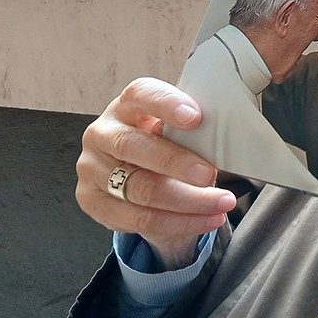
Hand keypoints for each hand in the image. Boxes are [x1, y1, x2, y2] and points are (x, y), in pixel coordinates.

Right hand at [76, 77, 236, 269]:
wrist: (133, 174)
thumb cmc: (161, 143)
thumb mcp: (173, 129)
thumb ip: (189, 128)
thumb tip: (226, 133)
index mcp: (125, 106)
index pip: (140, 95)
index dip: (166, 104)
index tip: (196, 118)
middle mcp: (101, 133)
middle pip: (133, 146)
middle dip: (175, 162)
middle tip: (210, 174)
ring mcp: (91, 169)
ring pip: (139, 189)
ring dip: (187, 201)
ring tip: (222, 204)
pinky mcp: (91, 201)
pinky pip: (137, 219)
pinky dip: (177, 223)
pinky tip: (206, 220)